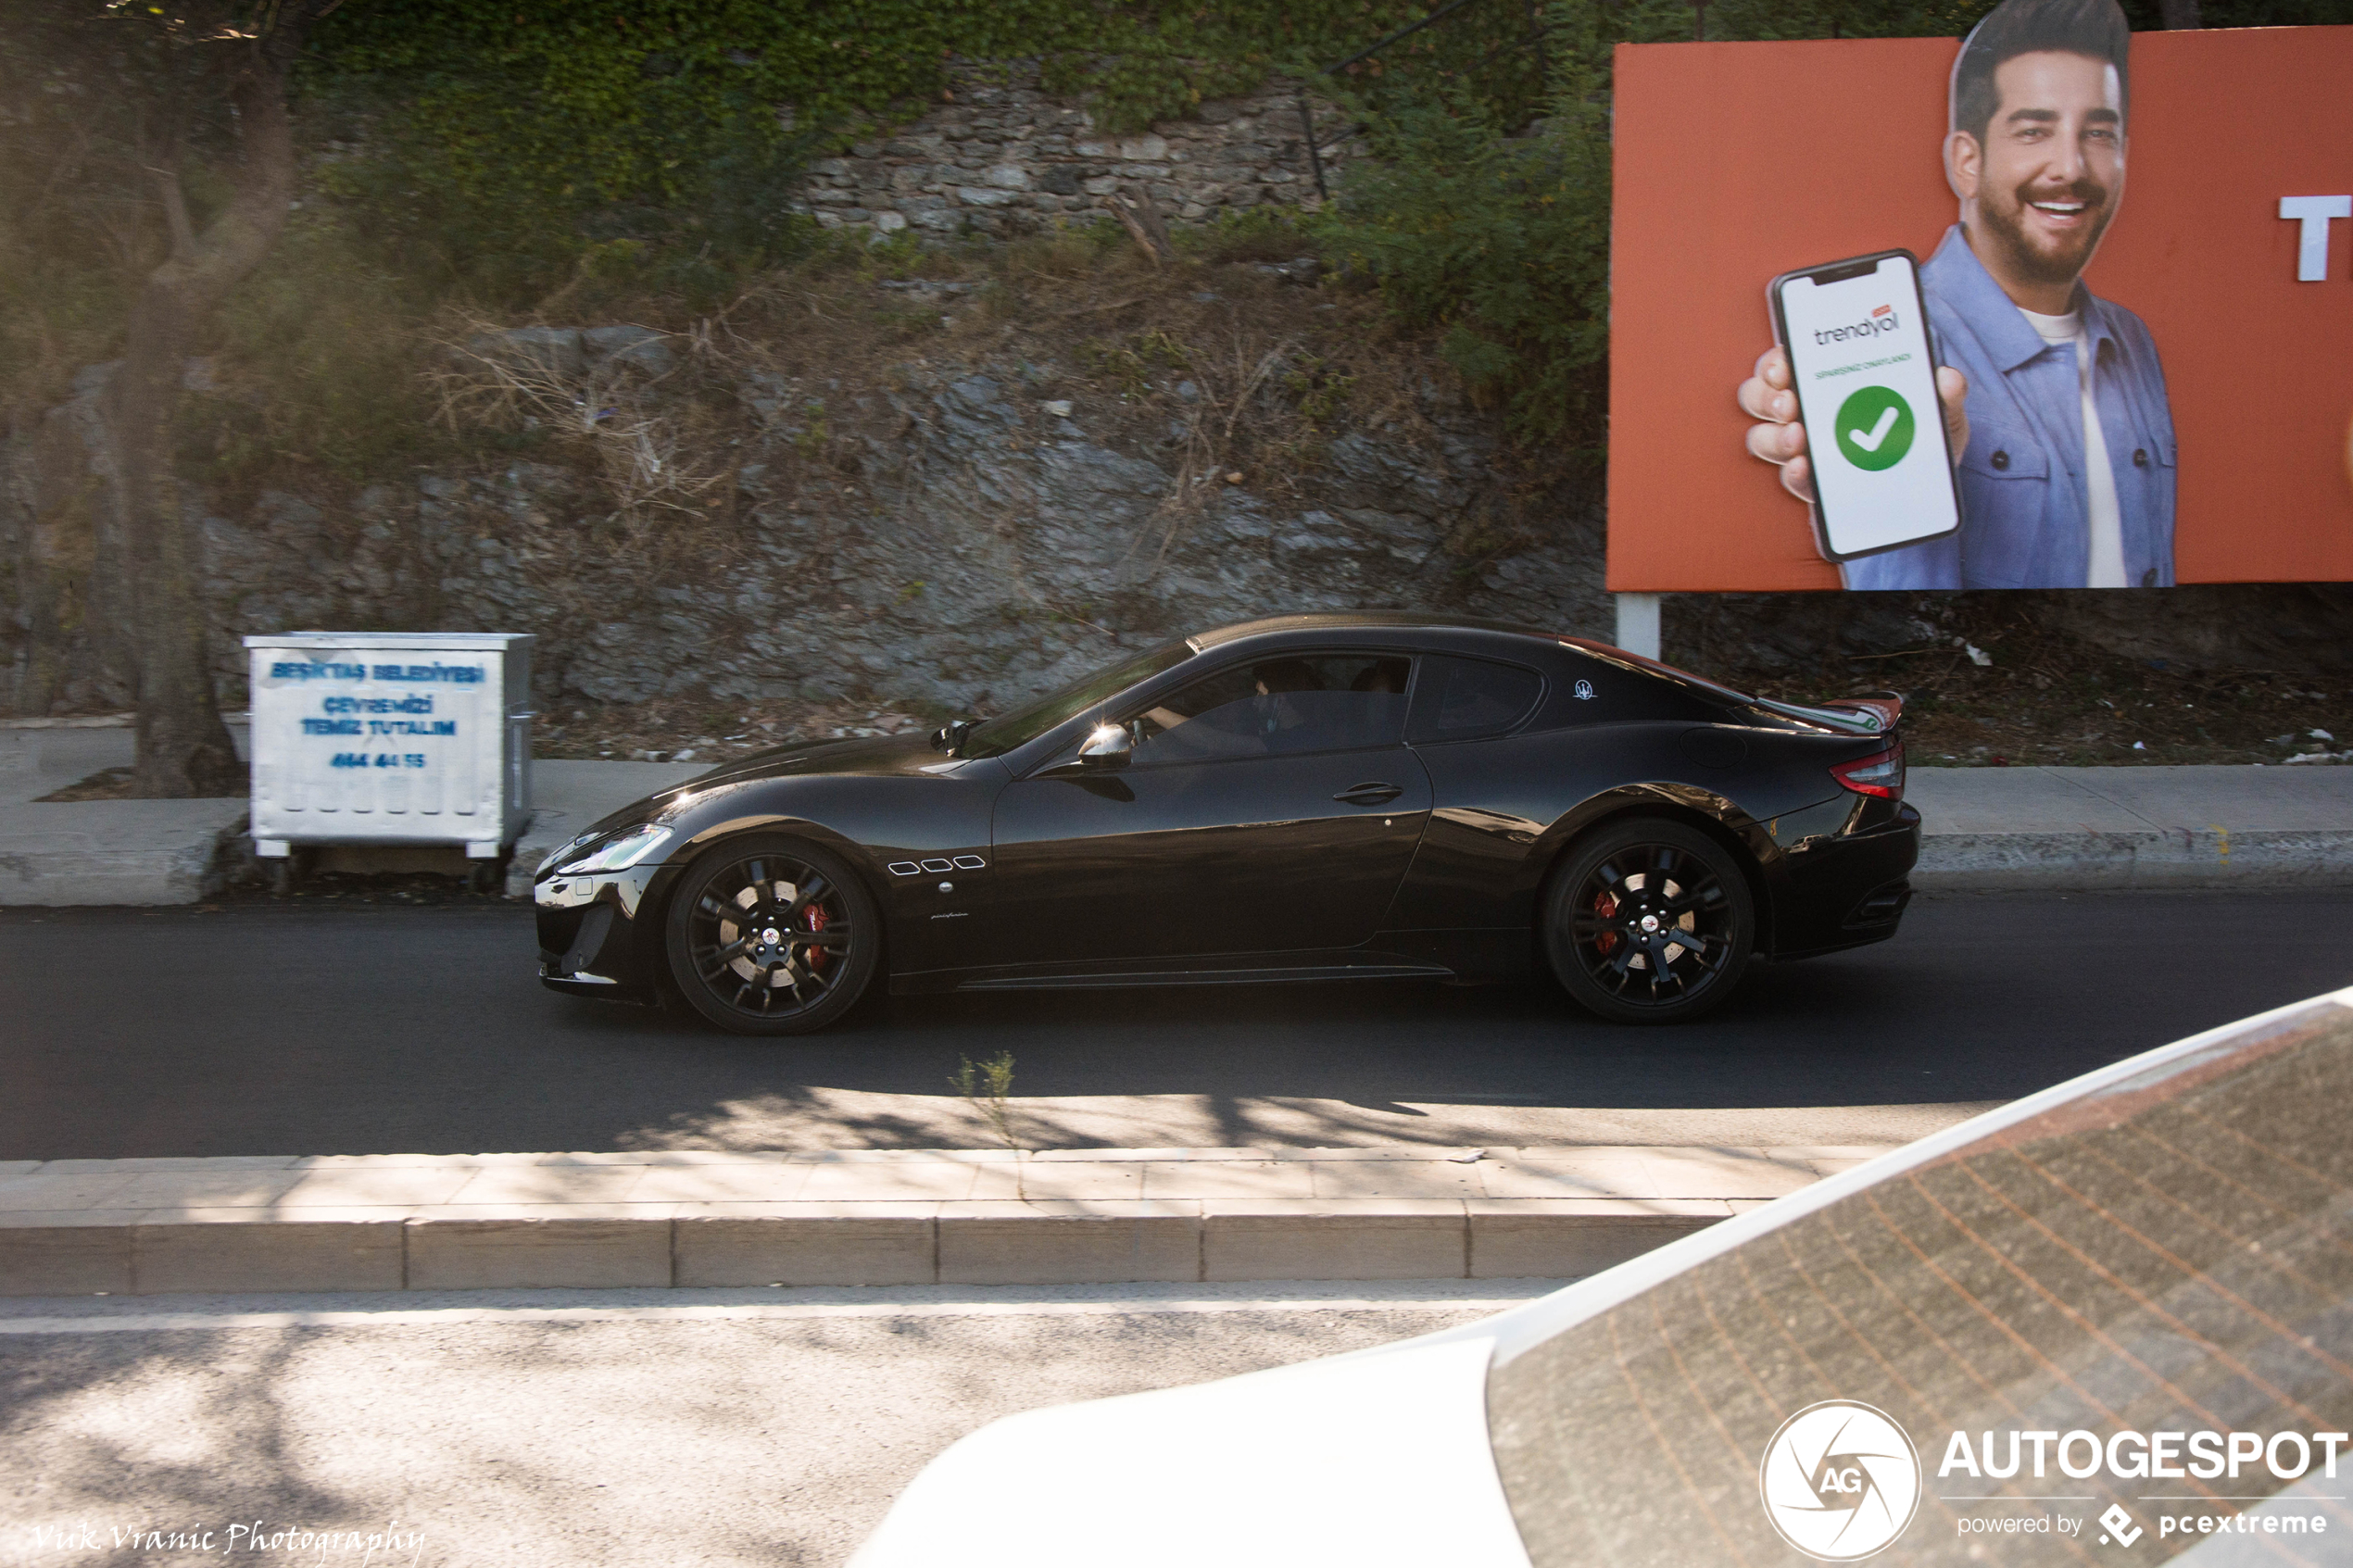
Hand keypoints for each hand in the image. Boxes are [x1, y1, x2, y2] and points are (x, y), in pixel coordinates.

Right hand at [1738, 347, 1968, 503]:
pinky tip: (1804, 466)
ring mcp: (1804, 449)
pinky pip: (1790, 478)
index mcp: (1827, 380)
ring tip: (1799, 436)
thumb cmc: (1922, 435)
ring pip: (1763, 438)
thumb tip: (1947, 379)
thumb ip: (1947, 392)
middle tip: (1790, 401)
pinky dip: (1793, 473)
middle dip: (1768, 397)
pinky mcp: (1813, 483)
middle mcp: (1805, 411)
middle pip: (1760, 397)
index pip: (1784, 363)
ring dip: (1775, 436)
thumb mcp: (1940, 408)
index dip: (1775, 361)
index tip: (1785, 364)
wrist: (1927, 485)